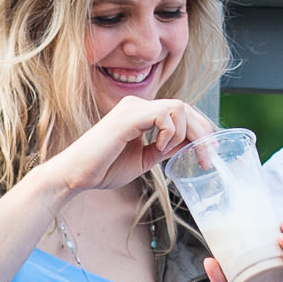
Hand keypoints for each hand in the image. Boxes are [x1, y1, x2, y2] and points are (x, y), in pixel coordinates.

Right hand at [49, 97, 212, 196]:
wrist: (74, 176)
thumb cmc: (103, 168)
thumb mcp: (145, 158)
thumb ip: (165, 148)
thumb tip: (191, 145)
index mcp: (141, 113)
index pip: (181, 112)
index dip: (200, 131)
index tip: (208, 156)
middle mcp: (138, 105)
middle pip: (185, 107)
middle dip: (203, 132)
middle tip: (208, 158)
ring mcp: (133, 108)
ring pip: (179, 108)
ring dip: (185, 134)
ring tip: (169, 152)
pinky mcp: (128, 116)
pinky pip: (164, 115)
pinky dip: (170, 133)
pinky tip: (159, 148)